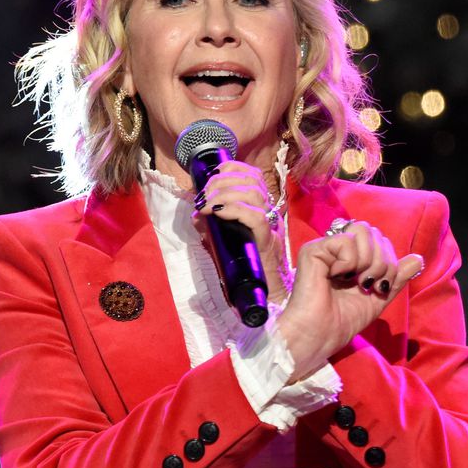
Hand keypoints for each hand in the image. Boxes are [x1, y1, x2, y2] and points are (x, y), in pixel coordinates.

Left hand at [192, 161, 289, 303]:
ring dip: (224, 192)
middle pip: (253, 180)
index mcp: (261, 211)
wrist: (267, 300)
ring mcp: (270, 228)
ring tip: (207, 204)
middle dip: (222, 180)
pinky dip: (233, 209)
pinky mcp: (268, 243)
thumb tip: (196, 216)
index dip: (232, 168)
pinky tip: (216, 212)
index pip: (254, 176)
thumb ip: (210, 229)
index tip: (211, 175)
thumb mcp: (223, 246)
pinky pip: (254, 217)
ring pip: (254, 193)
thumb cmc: (247, 274)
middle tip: (203, 194)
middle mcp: (269, 216)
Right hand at [276, 220, 423, 381]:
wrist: (321, 336)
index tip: (380, 288)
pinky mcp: (313, 251)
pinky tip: (337, 278)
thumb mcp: (379, 298)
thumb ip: (396, 277)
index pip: (380, 240)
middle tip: (370, 285)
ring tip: (357, 282)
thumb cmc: (343, 321)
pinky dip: (350, 262)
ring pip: (362, 230)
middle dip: (383, 261)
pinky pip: (345, 241)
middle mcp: (337, 249)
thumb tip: (418, 258)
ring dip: (369, 260)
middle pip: (373, 232)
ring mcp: (325, 248)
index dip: (389, 261)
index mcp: (352, 258)